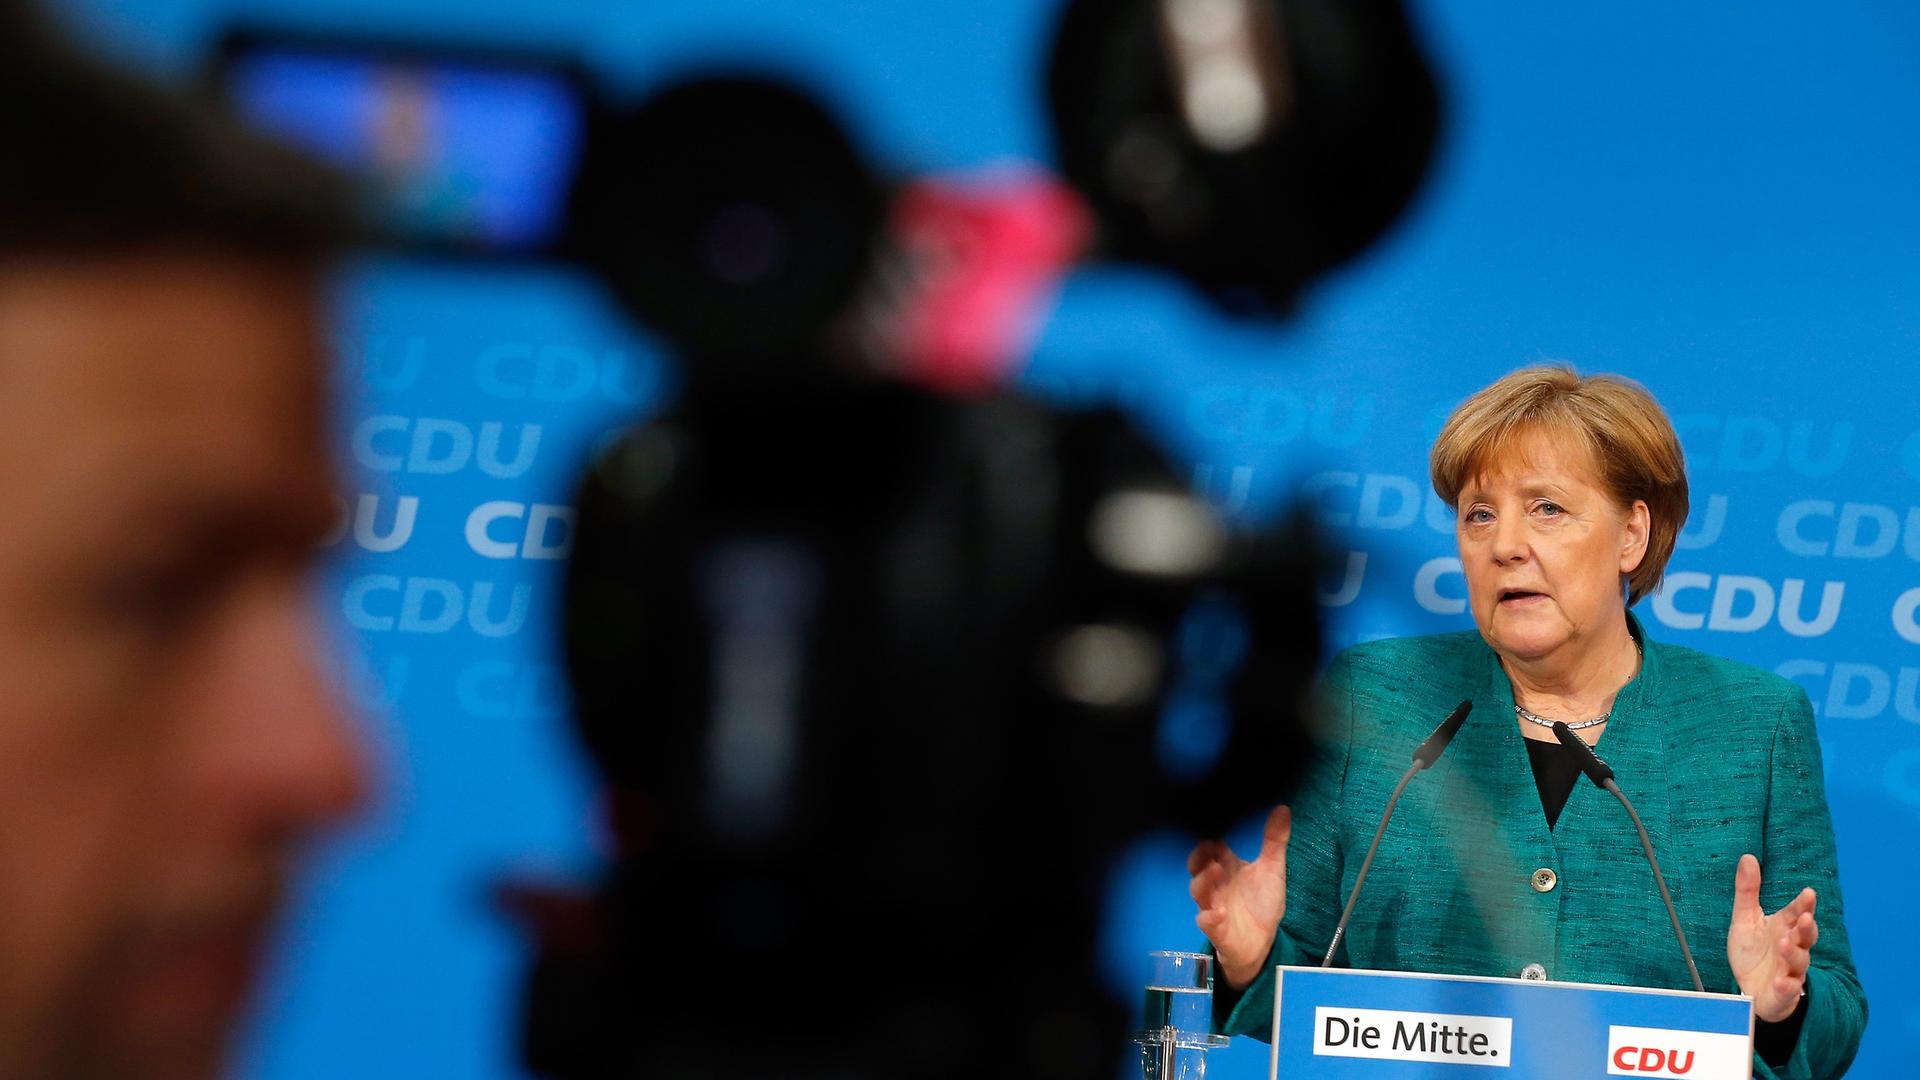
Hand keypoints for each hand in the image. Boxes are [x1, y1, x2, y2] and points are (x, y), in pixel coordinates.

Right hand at [1187, 804, 1290, 990]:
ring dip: (1204, 881)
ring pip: (1198, 891)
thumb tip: (1283, 808)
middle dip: (1200, 857)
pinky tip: (1219, 912)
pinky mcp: (1216, 928)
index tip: (1217, 831)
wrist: (1261, 942)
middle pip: (1198, 866)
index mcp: (1227, 866)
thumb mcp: (1272, 869)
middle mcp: (1216, 883)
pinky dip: (1210, 916)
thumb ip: (1275, 840)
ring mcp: (1213, 904)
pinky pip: (1207, 921)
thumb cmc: (1262, 903)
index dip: (1211, 839)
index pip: (1212, 847)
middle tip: (1211, 850)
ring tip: (1216, 871)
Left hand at [1726, 853, 1817, 1021]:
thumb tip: (1747, 856)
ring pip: (1798, 962)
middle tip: (1806, 918)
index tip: (1808, 893)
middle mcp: (1791, 948)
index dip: (1804, 905)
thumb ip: (1748, 890)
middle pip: (1805, 937)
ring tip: (1785, 944)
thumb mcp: (1745, 918)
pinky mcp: (1783, 992)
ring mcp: (1789, 970)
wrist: (1750, 988)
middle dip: (1806, 928)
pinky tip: (1783, 981)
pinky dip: (1786, 986)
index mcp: (1784, 928)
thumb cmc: (1752, 952)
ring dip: (1793, 954)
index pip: (1798, 914)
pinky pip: (1788, 989)